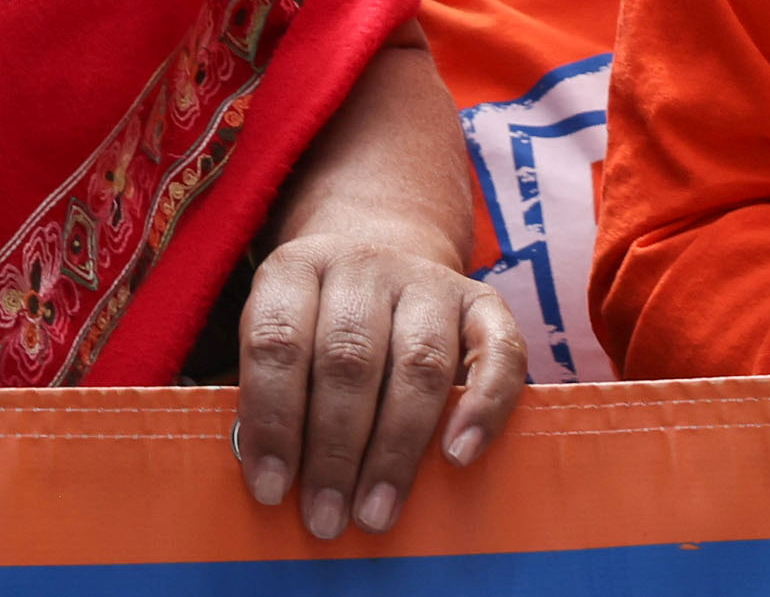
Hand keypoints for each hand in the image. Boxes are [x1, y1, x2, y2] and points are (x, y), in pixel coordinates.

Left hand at [227, 214, 525, 540]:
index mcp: (295, 269)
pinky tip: (457, 458)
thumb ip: (272, 394)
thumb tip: (272, 479)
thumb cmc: (321, 324)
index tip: (270, 490)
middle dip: (333, 450)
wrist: (386, 252)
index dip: (272, 420)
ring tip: (375, 513)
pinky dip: (483, 408)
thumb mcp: (283, 339)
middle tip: (325, 518)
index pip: (276, 341)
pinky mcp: (484, 302)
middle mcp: (362, 265)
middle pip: (348, 359)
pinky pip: (498, 353)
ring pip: (418, 364)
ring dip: (395, 450)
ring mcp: (427, 281)